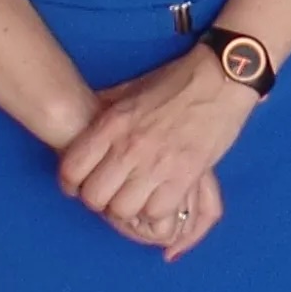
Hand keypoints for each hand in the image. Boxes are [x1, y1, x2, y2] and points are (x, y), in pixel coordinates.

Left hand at [54, 49, 256, 257]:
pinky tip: (160, 197)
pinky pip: (157, 212)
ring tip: (136, 197)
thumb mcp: (129, 90)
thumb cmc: (174, 82)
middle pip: (94, 197)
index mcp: (111, 124)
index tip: (79, 185)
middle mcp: (129, 147)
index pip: (72, 170)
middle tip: (110, 193)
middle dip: (99, 200)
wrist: (220, 78)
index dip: (70, 184)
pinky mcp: (184, 176)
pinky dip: (156, 210)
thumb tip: (82, 121)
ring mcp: (157, 164)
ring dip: (128, 208)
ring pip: (123, 210)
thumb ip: (104, 112)